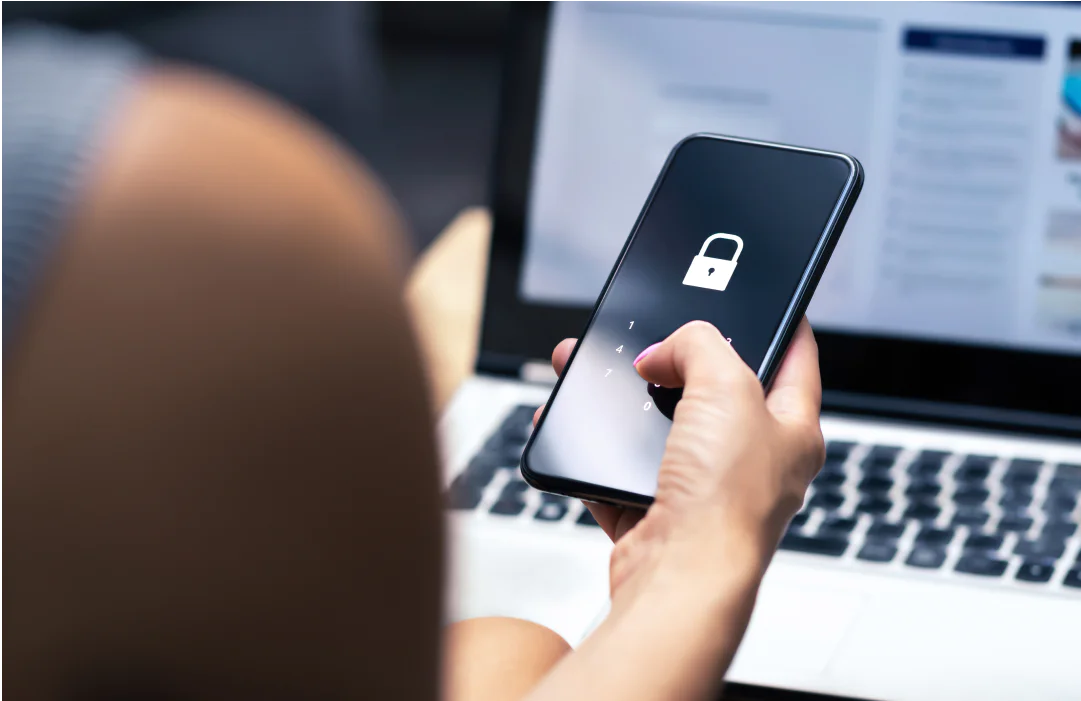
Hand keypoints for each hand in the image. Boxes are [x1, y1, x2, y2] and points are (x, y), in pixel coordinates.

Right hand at [533, 320, 824, 607]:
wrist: (678, 579)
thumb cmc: (725, 503)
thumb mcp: (726, 387)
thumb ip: (699, 345)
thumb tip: (664, 351)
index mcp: (792, 430)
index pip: (796, 359)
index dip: (779, 321)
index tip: (760, 297)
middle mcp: (752, 461)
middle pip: (714, 390)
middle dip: (675, 360)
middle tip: (653, 339)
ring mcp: (704, 489)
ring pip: (661, 428)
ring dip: (627, 402)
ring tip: (596, 375)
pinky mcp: (658, 513)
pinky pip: (622, 471)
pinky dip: (596, 451)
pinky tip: (579, 428)